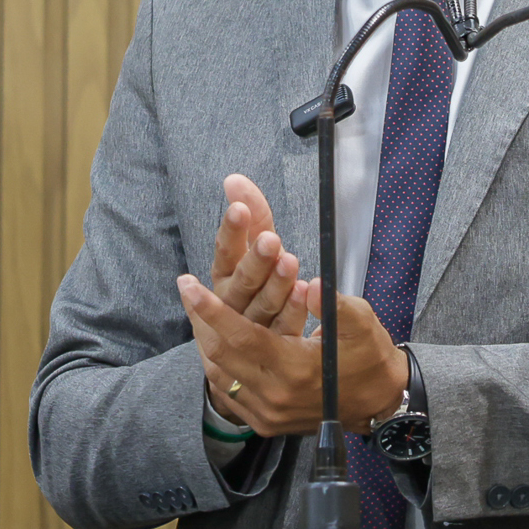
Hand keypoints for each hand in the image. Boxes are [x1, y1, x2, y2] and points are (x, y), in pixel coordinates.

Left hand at [179, 278, 407, 436]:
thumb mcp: (360, 323)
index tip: (189, 284)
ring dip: (205, 342)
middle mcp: (276, 395)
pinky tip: (215, 344)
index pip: (241, 336)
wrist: (378, 403)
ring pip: (220, 375)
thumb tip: (308, 285)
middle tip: (188, 289)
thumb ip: (333, 304)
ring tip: (197, 313)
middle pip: (221, 355)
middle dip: (200, 319)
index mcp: (296, 369)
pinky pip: (230, 393)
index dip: (211, 309)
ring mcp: (268, 413)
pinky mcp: (266, 422)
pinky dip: (218, 366)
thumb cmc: (370, 358)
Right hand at [199, 174, 309, 331]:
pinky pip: (284, 327)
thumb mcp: (257, 249)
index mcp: (224, 277)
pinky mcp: (275, 344)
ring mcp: (253, 326)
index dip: (231, 231)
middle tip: (271, 241)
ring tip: (291, 261)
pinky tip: (304, 292)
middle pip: (241, 280)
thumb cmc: (257, 285)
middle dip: (255, 259)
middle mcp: (232, 302)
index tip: (239, 208)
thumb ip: (253, 216)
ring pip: (263, 304)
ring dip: (276, 283)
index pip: (225, 250)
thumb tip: (234, 180)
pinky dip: (293, 310)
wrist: (262, 349)